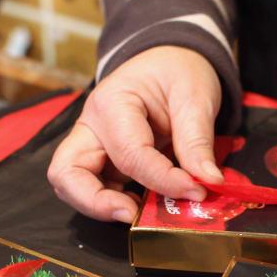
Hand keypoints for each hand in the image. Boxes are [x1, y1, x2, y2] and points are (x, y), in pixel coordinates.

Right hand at [47, 46, 223, 222]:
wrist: (171, 60)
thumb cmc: (179, 71)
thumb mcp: (196, 95)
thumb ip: (197, 140)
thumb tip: (208, 181)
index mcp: (111, 102)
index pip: (129, 154)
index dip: (163, 179)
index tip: (197, 189)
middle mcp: (91, 126)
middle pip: (68, 173)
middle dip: (96, 203)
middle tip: (136, 216)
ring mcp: (93, 145)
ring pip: (74, 185)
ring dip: (102, 206)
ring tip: (143, 213)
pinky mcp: (104, 160)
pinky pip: (96, 188)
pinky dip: (115, 202)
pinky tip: (146, 204)